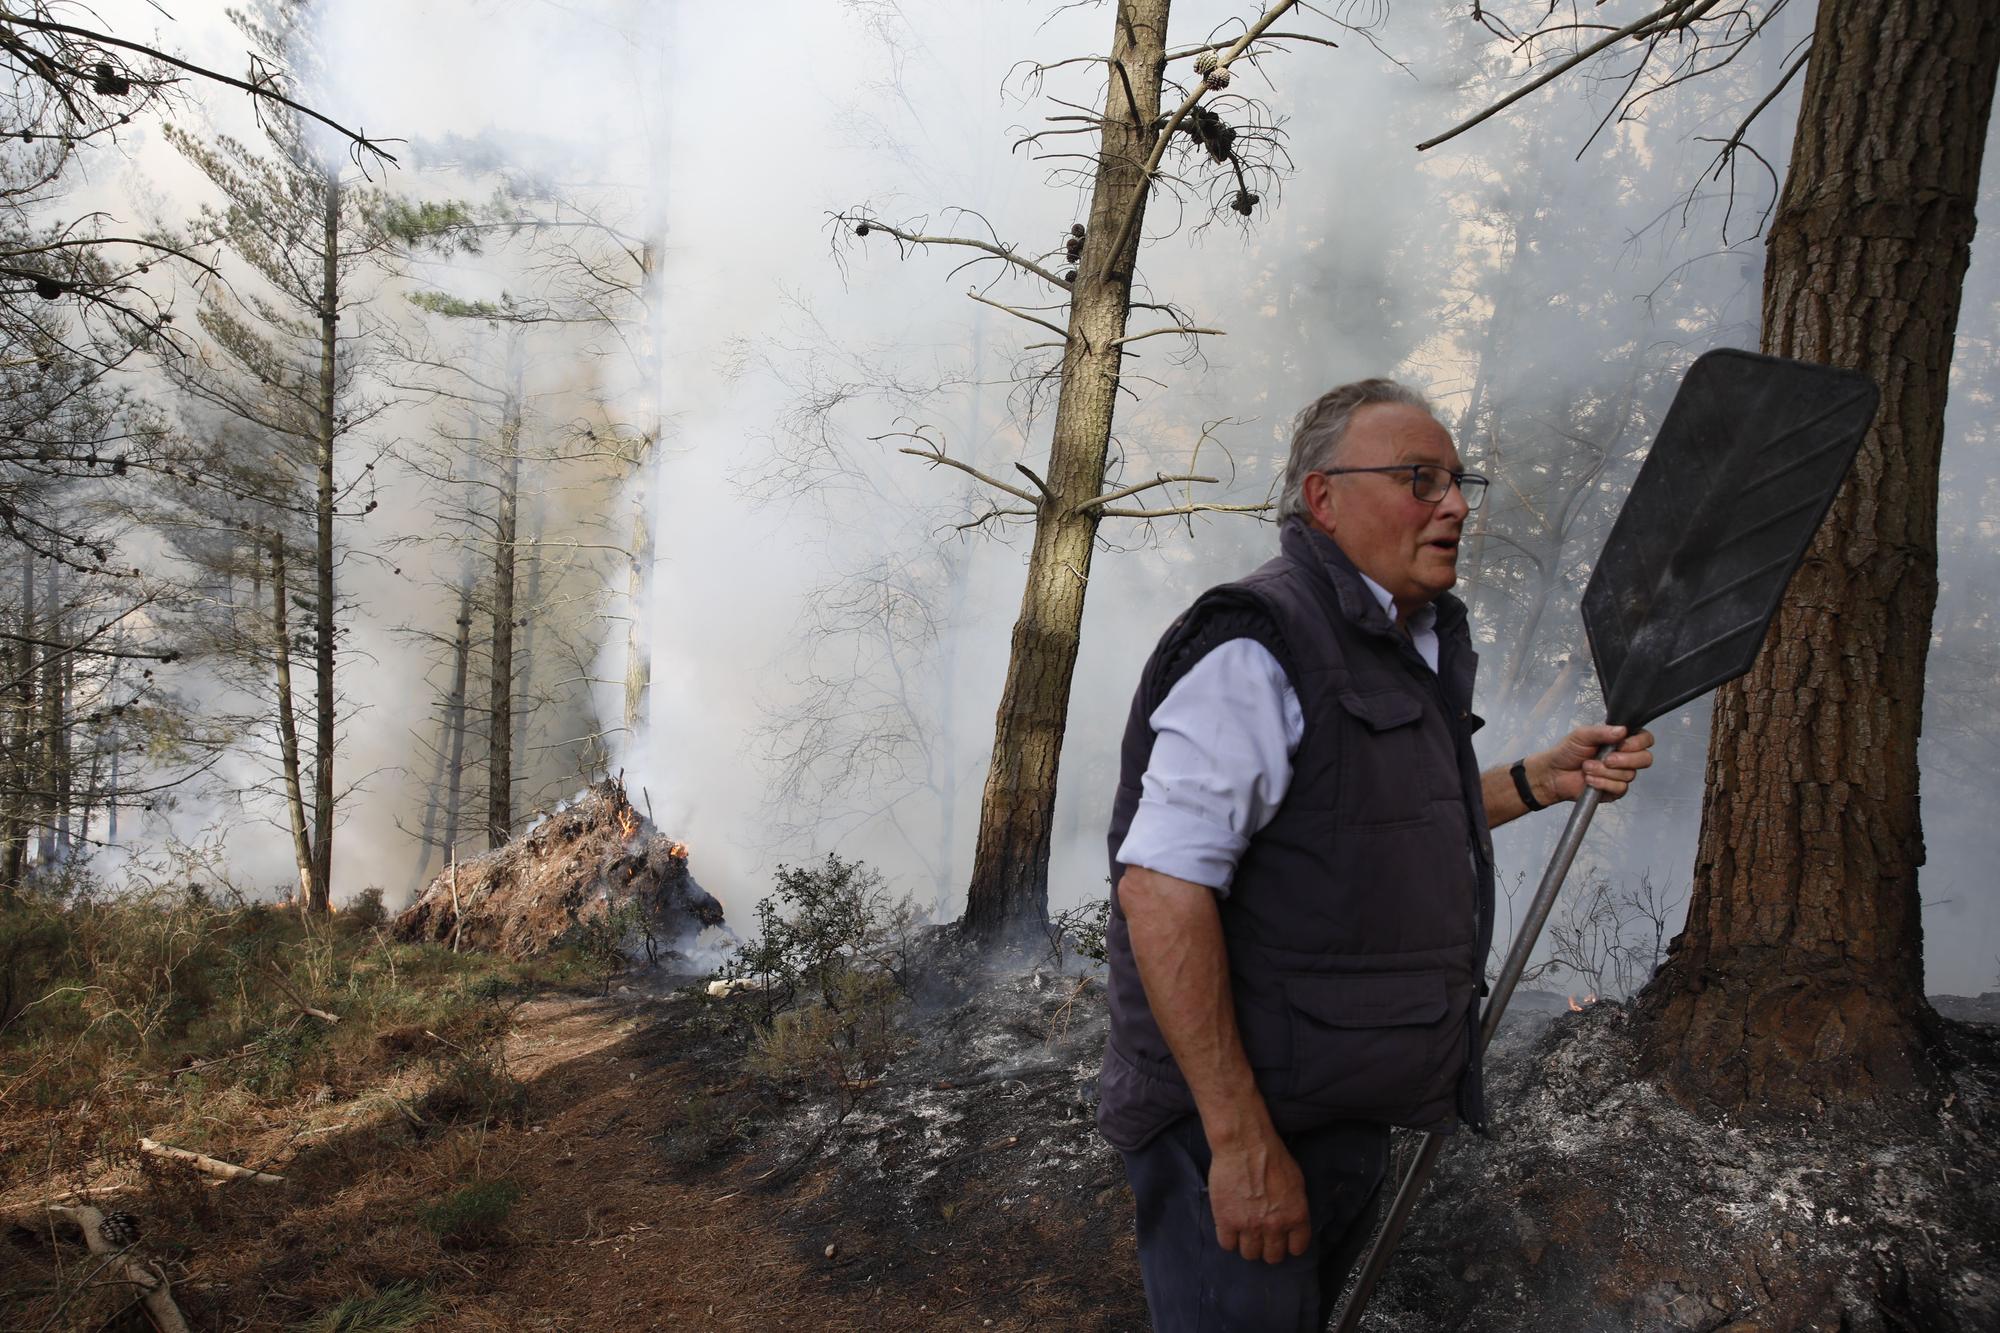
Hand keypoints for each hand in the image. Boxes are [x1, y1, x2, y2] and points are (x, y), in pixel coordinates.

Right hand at [1206, 1130, 1310, 1263]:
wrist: (1245, 1145)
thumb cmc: (1272, 1157)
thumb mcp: (1296, 1182)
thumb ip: (1294, 1207)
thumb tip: (1290, 1221)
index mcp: (1296, 1216)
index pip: (1297, 1248)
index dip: (1289, 1245)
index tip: (1283, 1241)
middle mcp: (1275, 1226)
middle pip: (1273, 1256)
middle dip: (1268, 1248)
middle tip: (1262, 1238)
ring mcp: (1250, 1226)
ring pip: (1250, 1254)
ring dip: (1248, 1245)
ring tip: (1244, 1233)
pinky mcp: (1227, 1221)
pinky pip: (1227, 1245)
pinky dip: (1228, 1239)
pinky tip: (1229, 1227)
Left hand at [1538, 723, 1654, 803]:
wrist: (1553, 774)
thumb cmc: (1567, 752)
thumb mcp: (1582, 735)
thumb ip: (1602, 731)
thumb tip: (1623, 730)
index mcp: (1620, 740)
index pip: (1645, 739)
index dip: (1637, 743)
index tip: (1621, 744)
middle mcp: (1625, 757)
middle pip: (1645, 759)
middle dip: (1625, 759)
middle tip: (1606, 759)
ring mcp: (1621, 775)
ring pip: (1630, 774)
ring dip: (1605, 771)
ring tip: (1587, 767)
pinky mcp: (1615, 791)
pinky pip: (1620, 788)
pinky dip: (1603, 782)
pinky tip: (1590, 780)